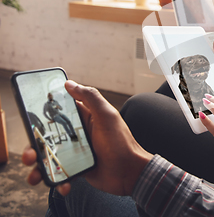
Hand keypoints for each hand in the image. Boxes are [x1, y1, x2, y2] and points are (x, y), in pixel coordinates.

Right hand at [22, 80, 152, 195]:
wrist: (130, 172)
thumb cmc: (121, 142)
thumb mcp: (107, 116)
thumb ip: (91, 97)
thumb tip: (70, 84)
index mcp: (83, 119)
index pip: (58, 113)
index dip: (42, 115)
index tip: (29, 119)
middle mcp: (76, 135)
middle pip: (47, 138)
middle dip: (34, 147)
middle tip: (30, 154)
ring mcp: (75, 153)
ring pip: (49, 158)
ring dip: (39, 167)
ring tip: (36, 174)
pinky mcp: (76, 169)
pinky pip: (60, 175)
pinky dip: (57, 181)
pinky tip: (63, 185)